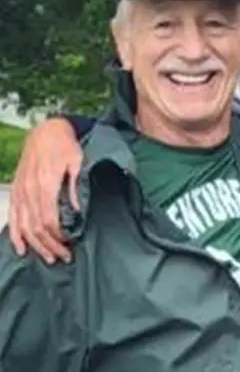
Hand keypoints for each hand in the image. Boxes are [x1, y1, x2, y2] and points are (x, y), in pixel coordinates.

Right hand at [8, 118, 81, 263]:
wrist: (46, 132)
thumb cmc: (65, 146)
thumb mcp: (78, 162)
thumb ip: (75, 187)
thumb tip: (77, 210)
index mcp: (45, 184)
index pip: (48, 219)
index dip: (58, 236)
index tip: (70, 245)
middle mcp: (29, 191)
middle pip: (36, 227)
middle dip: (50, 245)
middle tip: (65, 256)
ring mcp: (20, 192)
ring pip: (23, 226)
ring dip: (36, 245)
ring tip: (50, 257)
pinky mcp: (16, 191)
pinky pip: (12, 217)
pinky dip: (14, 235)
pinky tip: (21, 248)